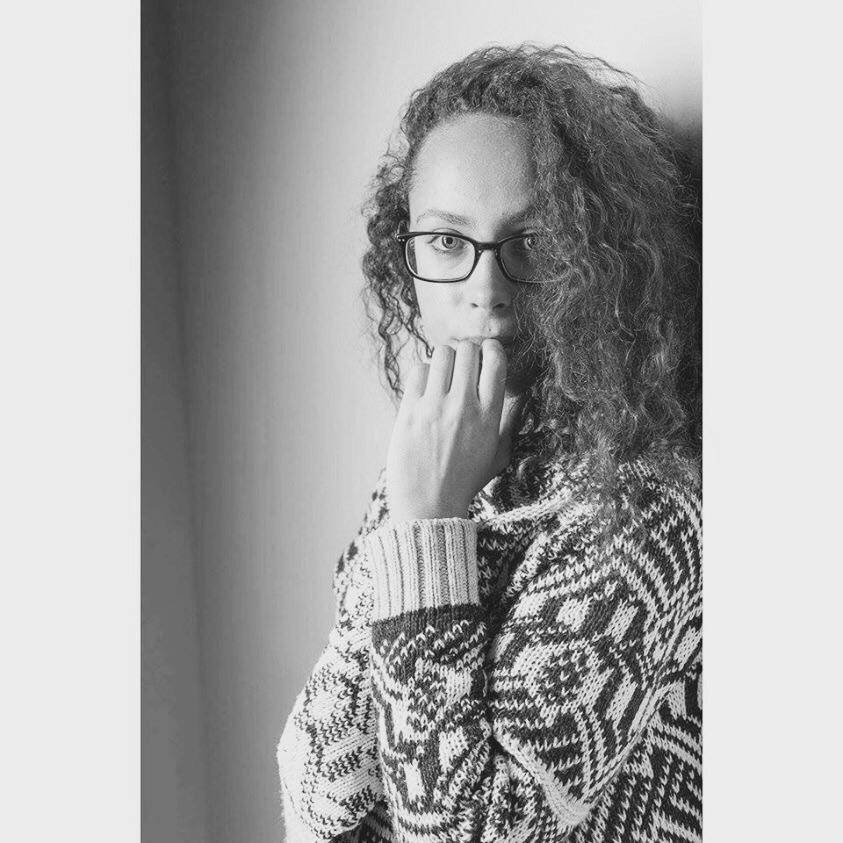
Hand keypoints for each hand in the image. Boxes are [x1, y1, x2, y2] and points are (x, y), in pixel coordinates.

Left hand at [386, 339, 522, 521]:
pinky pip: (418, 370)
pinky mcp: (410, 411)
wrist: (429, 505)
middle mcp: (464, 407)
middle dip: (466, 351)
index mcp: (489, 416)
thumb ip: (511, 422)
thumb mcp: (499, 455)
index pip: (496, 361)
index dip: (491, 350)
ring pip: (442, 354)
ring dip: (444, 359)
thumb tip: (524, 395)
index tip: (485, 355)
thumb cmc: (465, 481)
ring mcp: (435, 408)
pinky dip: (423, 372)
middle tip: (461, 364)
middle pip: (467, 350)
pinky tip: (426, 387)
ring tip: (443, 374)